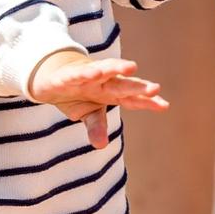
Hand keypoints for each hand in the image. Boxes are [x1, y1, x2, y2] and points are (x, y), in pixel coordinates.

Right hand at [27, 51, 167, 148]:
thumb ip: (97, 127)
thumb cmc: (77, 94)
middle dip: (138, 87)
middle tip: (154, 88)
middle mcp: (103, 82)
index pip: (132, 98)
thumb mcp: (87, 114)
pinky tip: (95, 72)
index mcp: (111, 92)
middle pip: (123, 85)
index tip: (164, 105)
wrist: (50, 77)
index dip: (147, 101)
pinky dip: (86, 72)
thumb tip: (101, 146)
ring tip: (131, 67)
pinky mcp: (68, 75)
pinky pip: (78, 74)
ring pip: (105, 70)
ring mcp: (87, 76)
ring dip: (117, 68)